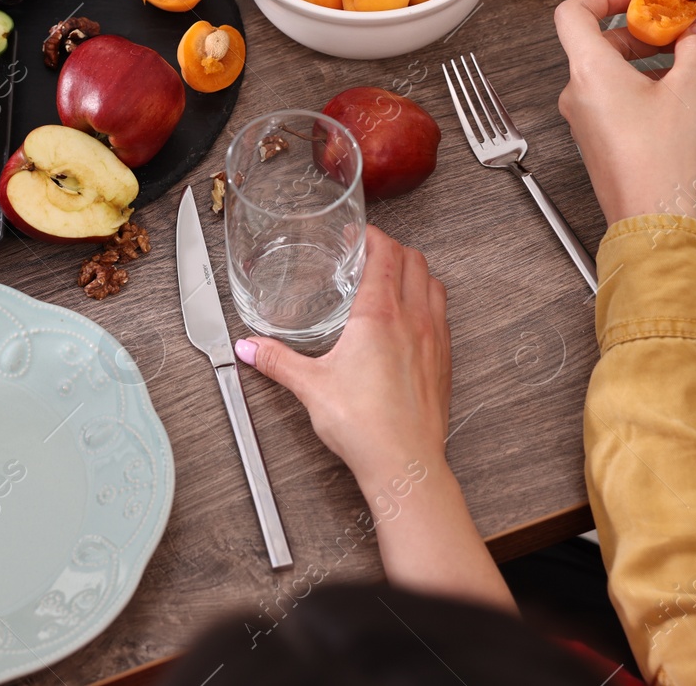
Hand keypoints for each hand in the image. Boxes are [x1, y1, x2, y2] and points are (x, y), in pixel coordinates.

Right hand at [236, 226, 450, 487]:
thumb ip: (276, 360)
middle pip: (415, 261)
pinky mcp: (444, 363)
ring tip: (395, 276)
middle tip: (371, 250)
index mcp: (379, 316)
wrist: (404, 463)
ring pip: (435, 285)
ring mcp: (435, 341)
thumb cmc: (365, 425)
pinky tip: (412, 320)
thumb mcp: (309, 385)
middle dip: (393, 248)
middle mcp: (413, 321)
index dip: (372, 236)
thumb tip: (251, 348)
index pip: (385, 254)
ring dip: (416, 272)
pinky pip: (443, 316)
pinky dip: (429, 303)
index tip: (358, 233)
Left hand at [554, 0, 695, 223]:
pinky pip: (625, 99)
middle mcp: (579, 90)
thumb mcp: (691, 90)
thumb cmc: (659, 158)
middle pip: (608, 44)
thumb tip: (695, 33)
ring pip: (625, 74)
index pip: (573, 13)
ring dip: (667, 68)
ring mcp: (587, 114)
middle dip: (656, 38)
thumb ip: (695, 50)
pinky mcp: (600, 134)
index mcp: (590, 71)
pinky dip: (658, 91)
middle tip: (690, 38)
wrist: (650, 212)